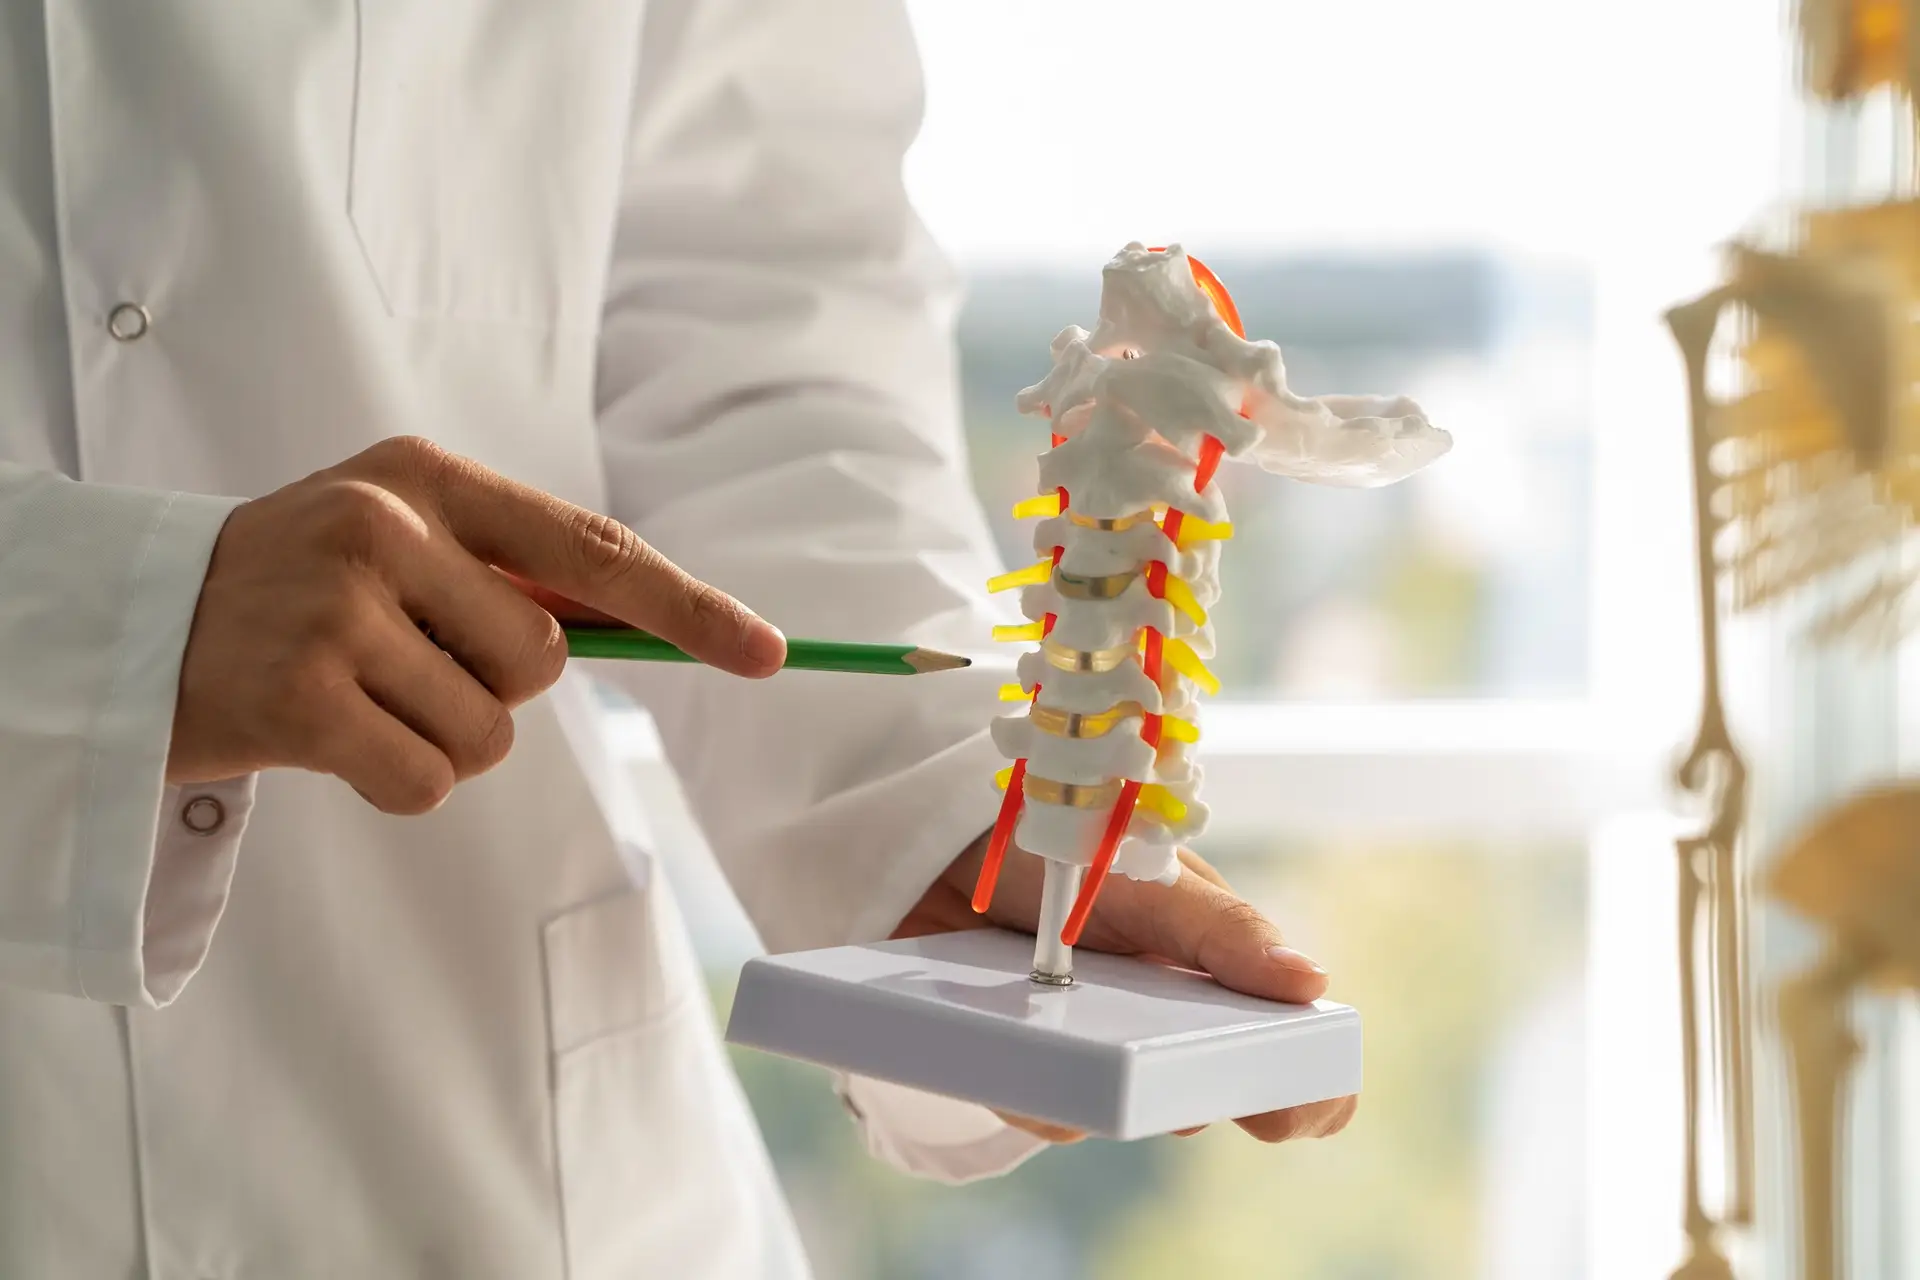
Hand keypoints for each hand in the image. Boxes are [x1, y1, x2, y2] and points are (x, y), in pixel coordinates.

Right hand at [169, 436, 785, 810]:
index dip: (688, 607)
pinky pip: (430, 782)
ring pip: (490, 733)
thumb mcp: (398, 542)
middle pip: (543, 662)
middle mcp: (385, 524)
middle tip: (399, 663)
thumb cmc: (298, 591)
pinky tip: (331, 741)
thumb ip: (507, 571)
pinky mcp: (302, 696)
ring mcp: (338, 608)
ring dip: (440, 739)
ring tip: (356, 696)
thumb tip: (656, 626)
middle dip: (494, 688)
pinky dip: (398, 784)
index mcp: (427, 476)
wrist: (136, 627)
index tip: (767, 653)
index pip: (591, 550)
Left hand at [897, 837, 1358, 1145]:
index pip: (1290, 1044)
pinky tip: (1018, 1050)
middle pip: (1203, 1096)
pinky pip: (1047, 1110)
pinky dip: (1036, 1093)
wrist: (949, 845)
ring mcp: (1099, 1044)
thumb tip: (1312, 982)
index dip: (1306, 1091)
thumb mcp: (1151, 878)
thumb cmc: (1067, 845)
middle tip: (1173, 1094)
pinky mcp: (1034, 1064)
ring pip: (1118, 1112)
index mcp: (1216, 967)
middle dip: (1188, 1103)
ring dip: (1097, 1098)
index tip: (1281, 1114)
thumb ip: (1223, 931)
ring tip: (1067, 1033)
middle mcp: (1166, 1017)